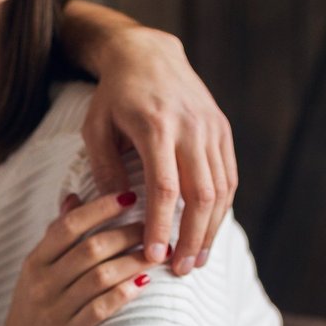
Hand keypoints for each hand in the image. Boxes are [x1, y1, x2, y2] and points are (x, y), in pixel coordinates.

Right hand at [0, 190, 157, 325]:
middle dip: (127, 235)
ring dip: (133, 262)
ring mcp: (54, 311)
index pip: (68, 225)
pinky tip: (144, 284)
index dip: (100, 208)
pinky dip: (124, 294)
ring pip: (100, 277)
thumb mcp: (34, 274)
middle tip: (153, 228)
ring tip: (157, 254)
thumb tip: (73, 197)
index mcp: (34, 263)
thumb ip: (54, 238)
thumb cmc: (31, 314)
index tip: (129, 196)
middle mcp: (42, 284)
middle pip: (90, 249)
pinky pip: (100, 310)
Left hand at [82, 28, 237, 278]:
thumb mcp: (96, 130)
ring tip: (197, 261)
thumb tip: (121, 213)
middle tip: (181, 271)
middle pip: (201, 195)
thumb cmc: (114, 97)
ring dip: (211, 230)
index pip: (165, 188)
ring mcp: (212, 129)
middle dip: (192, 238)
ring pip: (222, 190)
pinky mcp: (223, 130)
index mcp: (156, 128)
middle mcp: (191, 128)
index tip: (154, 257)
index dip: (161, 227)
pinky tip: (208, 232)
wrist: (148, 54)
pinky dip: (222, 209)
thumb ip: (106, 171)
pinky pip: (229, 177)